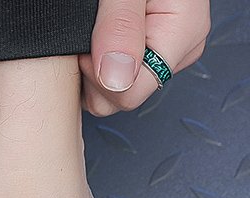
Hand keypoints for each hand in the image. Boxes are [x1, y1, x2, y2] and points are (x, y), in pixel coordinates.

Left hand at [80, 0, 210, 115]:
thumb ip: (120, 27)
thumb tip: (116, 77)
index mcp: (180, 35)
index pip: (128, 95)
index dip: (99, 75)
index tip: (88, 43)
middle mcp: (179, 48)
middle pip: (120, 98)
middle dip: (95, 74)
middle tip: (90, 33)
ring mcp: (167, 51)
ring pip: (116, 90)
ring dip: (95, 67)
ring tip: (95, 29)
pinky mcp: (152, 48)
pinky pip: (118, 75)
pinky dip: (100, 60)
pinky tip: (99, 35)